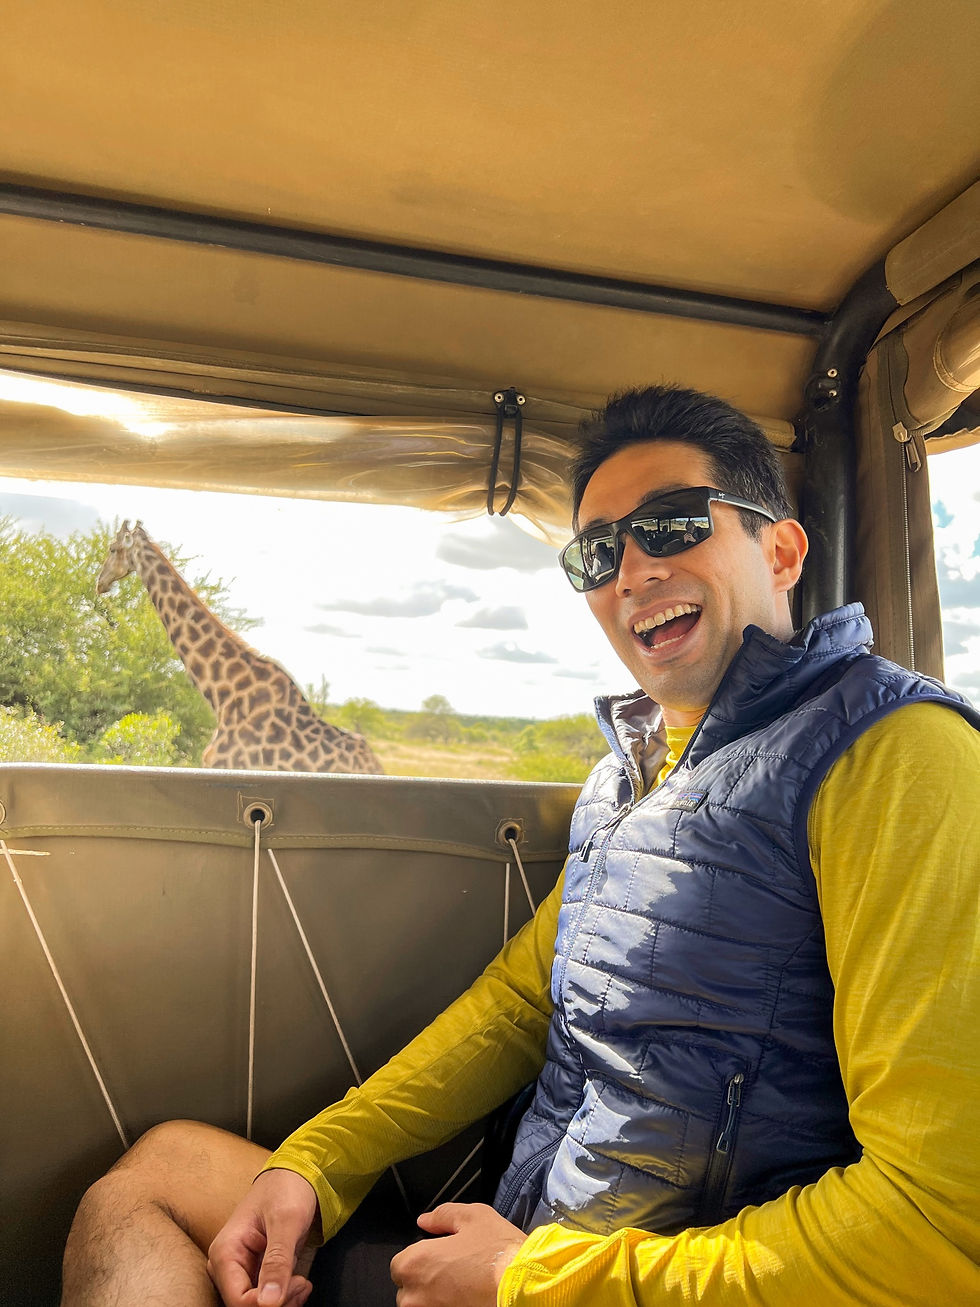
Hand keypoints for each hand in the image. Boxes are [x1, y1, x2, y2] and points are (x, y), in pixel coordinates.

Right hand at [207, 1168, 319, 1306]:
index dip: (267, 1304)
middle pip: (246, 1306)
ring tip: (303, 1282)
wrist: (294, 1175)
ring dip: (283, 1302)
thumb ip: (277, 1261)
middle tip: (302, 1283)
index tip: (296, 1283)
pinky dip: (284, 1297)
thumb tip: (269, 1303)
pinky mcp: (254, 1273)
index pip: (238, 1301)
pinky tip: (299, 1283)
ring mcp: (239, 1270)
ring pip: (258, 1305)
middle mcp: (226, 1266)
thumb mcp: (287, 1221)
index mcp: (225, 1252)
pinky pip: (265, 1298)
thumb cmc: (286, 1189)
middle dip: (278, 1303)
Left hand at [389, 1203, 525, 1306]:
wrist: (523, 1286)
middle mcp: (414, 1296)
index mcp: (414, 1263)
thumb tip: (425, 1221)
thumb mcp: (473, 1217)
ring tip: (461, 1290)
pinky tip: (466, 1300)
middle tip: (452, 1273)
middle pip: (408, 1290)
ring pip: (422, 1306)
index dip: (421, 1258)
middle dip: (425, 1282)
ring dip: (434, 1299)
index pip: (399, 1265)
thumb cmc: (497, 1251)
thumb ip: (442, 1216)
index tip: (440, 1257)